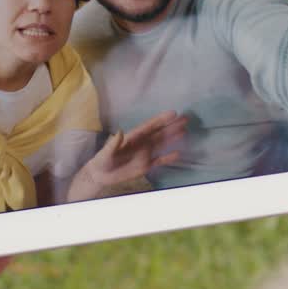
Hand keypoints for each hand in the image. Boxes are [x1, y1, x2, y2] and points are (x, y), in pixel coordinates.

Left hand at [67, 111, 187, 201]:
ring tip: (184, 130)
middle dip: (172, 125)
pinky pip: (160, 161)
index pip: (149, 126)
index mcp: (133, 137)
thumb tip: (120, 131)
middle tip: (185, 118)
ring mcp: (145, 154)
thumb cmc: (102, 160)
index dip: (161, 119)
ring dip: (172, 137)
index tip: (173, 113)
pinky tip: (178, 154)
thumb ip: (113, 143)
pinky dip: (169, 158)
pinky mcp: (146, 166)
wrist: (101, 175)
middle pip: (160, 132)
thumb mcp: (106, 152)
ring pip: (162, 143)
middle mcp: (142, 143)